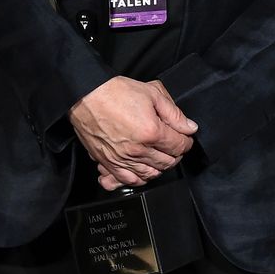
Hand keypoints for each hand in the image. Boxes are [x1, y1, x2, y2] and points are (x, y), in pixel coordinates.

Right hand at [70, 77, 198, 187]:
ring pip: (151, 175)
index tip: (185, 137)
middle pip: (168, 162)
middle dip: (176, 154)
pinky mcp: (108, 163)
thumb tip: (189, 127)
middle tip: (174, 145)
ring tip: (160, 156)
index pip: (179, 146)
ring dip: (160, 167)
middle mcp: (138, 150)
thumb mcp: (152, 93)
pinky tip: (143, 170)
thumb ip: (174, 113)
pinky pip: (128, 181)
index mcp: (151, 132)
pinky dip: (140, 179)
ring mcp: (122, 159)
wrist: (85, 95)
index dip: (187, 142)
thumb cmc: (114, 92)